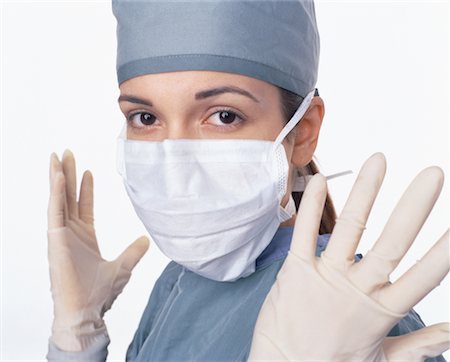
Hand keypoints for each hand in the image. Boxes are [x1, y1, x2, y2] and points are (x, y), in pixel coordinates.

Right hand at [47, 150, 148, 351]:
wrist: (87, 311)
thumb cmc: (99, 294)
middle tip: (66, 153)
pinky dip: (56, 193)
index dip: (85, 188)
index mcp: (85, 237)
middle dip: (68, 174)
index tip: (88, 170)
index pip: (83, 205)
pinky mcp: (56, 240)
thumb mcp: (124, 267)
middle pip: (68, 196)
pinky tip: (58, 176)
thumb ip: (134, 252)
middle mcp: (71, 232)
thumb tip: (145, 239)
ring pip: (58, 199)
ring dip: (57, 176)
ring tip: (57, 155)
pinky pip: (55, 211)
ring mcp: (62, 235)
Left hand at [249, 152, 448, 360]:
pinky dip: (312, 206)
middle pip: (392, 244)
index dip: (445, 249)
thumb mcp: (384, 360)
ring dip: (365, 192)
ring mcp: (324, 277)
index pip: (424, 275)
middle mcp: (356, 289)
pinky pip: (304, 233)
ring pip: (350, 228)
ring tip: (378, 159)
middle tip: (432, 174)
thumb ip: (420, 346)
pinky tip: (319, 179)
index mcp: (382, 311)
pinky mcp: (294, 270)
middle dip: (413, 208)